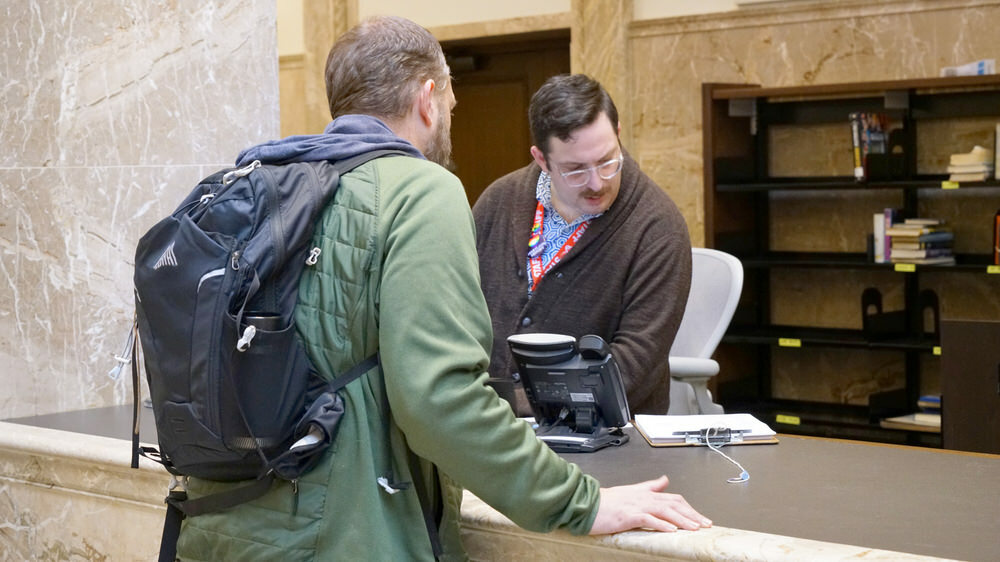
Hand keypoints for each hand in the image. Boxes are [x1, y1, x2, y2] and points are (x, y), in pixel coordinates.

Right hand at [589, 475, 711, 533]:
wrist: (587, 504)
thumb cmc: (606, 502)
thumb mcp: (631, 491)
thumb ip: (650, 486)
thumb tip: (664, 480)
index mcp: (645, 493)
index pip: (673, 498)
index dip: (689, 508)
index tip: (700, 518)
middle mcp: (644, 497)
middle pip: (674, 503)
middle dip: (692, 514)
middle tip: (705, 524)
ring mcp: (636, 505)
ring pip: (665, 510)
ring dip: (682, 520)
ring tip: (694, 528)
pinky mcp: (628, 515)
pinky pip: (648, 519)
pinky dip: (662, 524)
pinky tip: (671, 530)